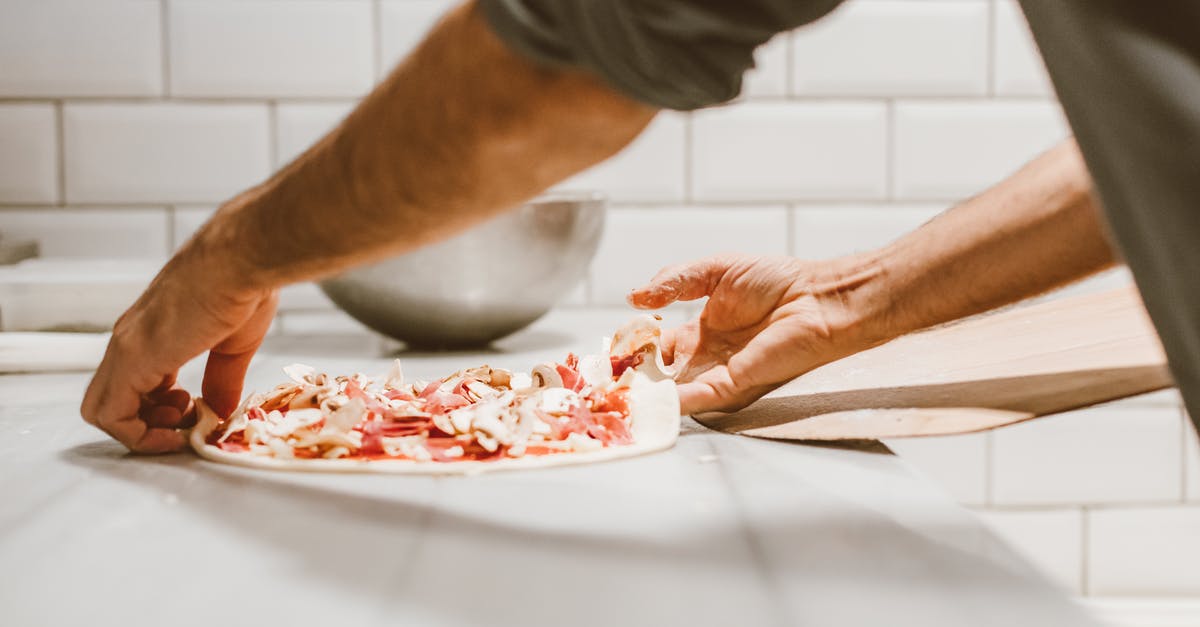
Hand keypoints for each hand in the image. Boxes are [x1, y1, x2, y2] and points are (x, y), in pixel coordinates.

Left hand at [80, 241, 276, 453]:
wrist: (244, 258)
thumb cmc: (243, 285)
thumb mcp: (235, 343)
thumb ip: (222, 379)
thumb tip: (219, 410)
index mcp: (153, 333)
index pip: (137, 383)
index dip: (162, 409)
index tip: (198, 413)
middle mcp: (130, 339)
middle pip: (112, 400)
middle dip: (149, 424)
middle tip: (188, 423)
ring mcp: (127, 347)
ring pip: (102, 409)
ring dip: (142, 432)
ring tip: (186, 424)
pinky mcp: (132, 357)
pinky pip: (111, 413)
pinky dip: (137, 435)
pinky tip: (175, 434)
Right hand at [628, 254, 880, 414]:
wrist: (818, 297)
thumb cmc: (779, 280)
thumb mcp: (714, 270)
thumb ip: (673, 281)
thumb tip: (634, 298)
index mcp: (700, 332)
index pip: (656, 347)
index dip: (633, 348)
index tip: (610, 348)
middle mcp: (707, 358)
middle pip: (660, 375)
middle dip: (632, 379)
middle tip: (602, 378)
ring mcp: (718, 375)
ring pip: (673, 392)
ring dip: (646, 395)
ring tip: (614, 394)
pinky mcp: (734, 386)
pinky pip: (698, 399)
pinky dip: (673, 401)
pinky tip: (650, 399)